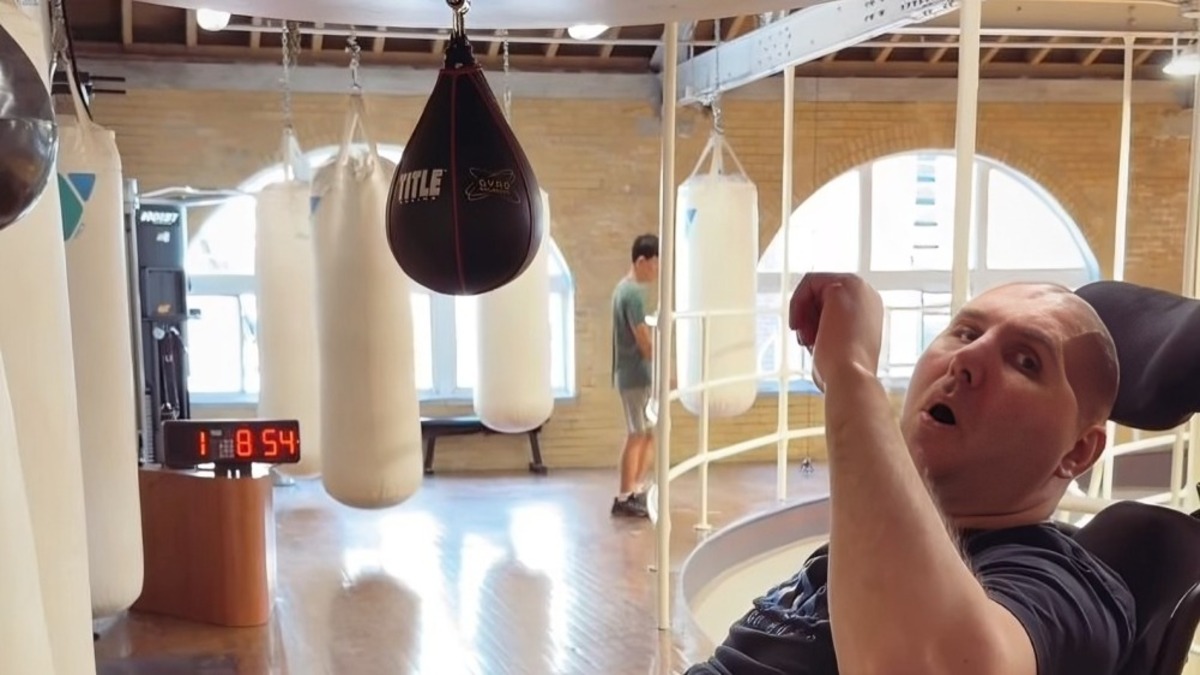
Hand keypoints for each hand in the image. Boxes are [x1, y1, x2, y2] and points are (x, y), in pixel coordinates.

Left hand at [788, 273, 883, 389]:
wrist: (850, 378)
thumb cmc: (840, 372)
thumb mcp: (832, 345)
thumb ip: (825, 328)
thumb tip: (808, 327)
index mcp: (868, 310)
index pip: (829, 302)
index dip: (812, 320)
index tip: (809, 341)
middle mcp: (867, 295)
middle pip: (820, 292)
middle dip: (807, 316)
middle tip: (807, 340)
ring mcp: (858, 288)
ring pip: (813, 286)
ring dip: (802, 312)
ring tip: (808, 338)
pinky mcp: (843, 285)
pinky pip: (809, 281)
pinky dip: (797, 302)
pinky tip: (799, 325)